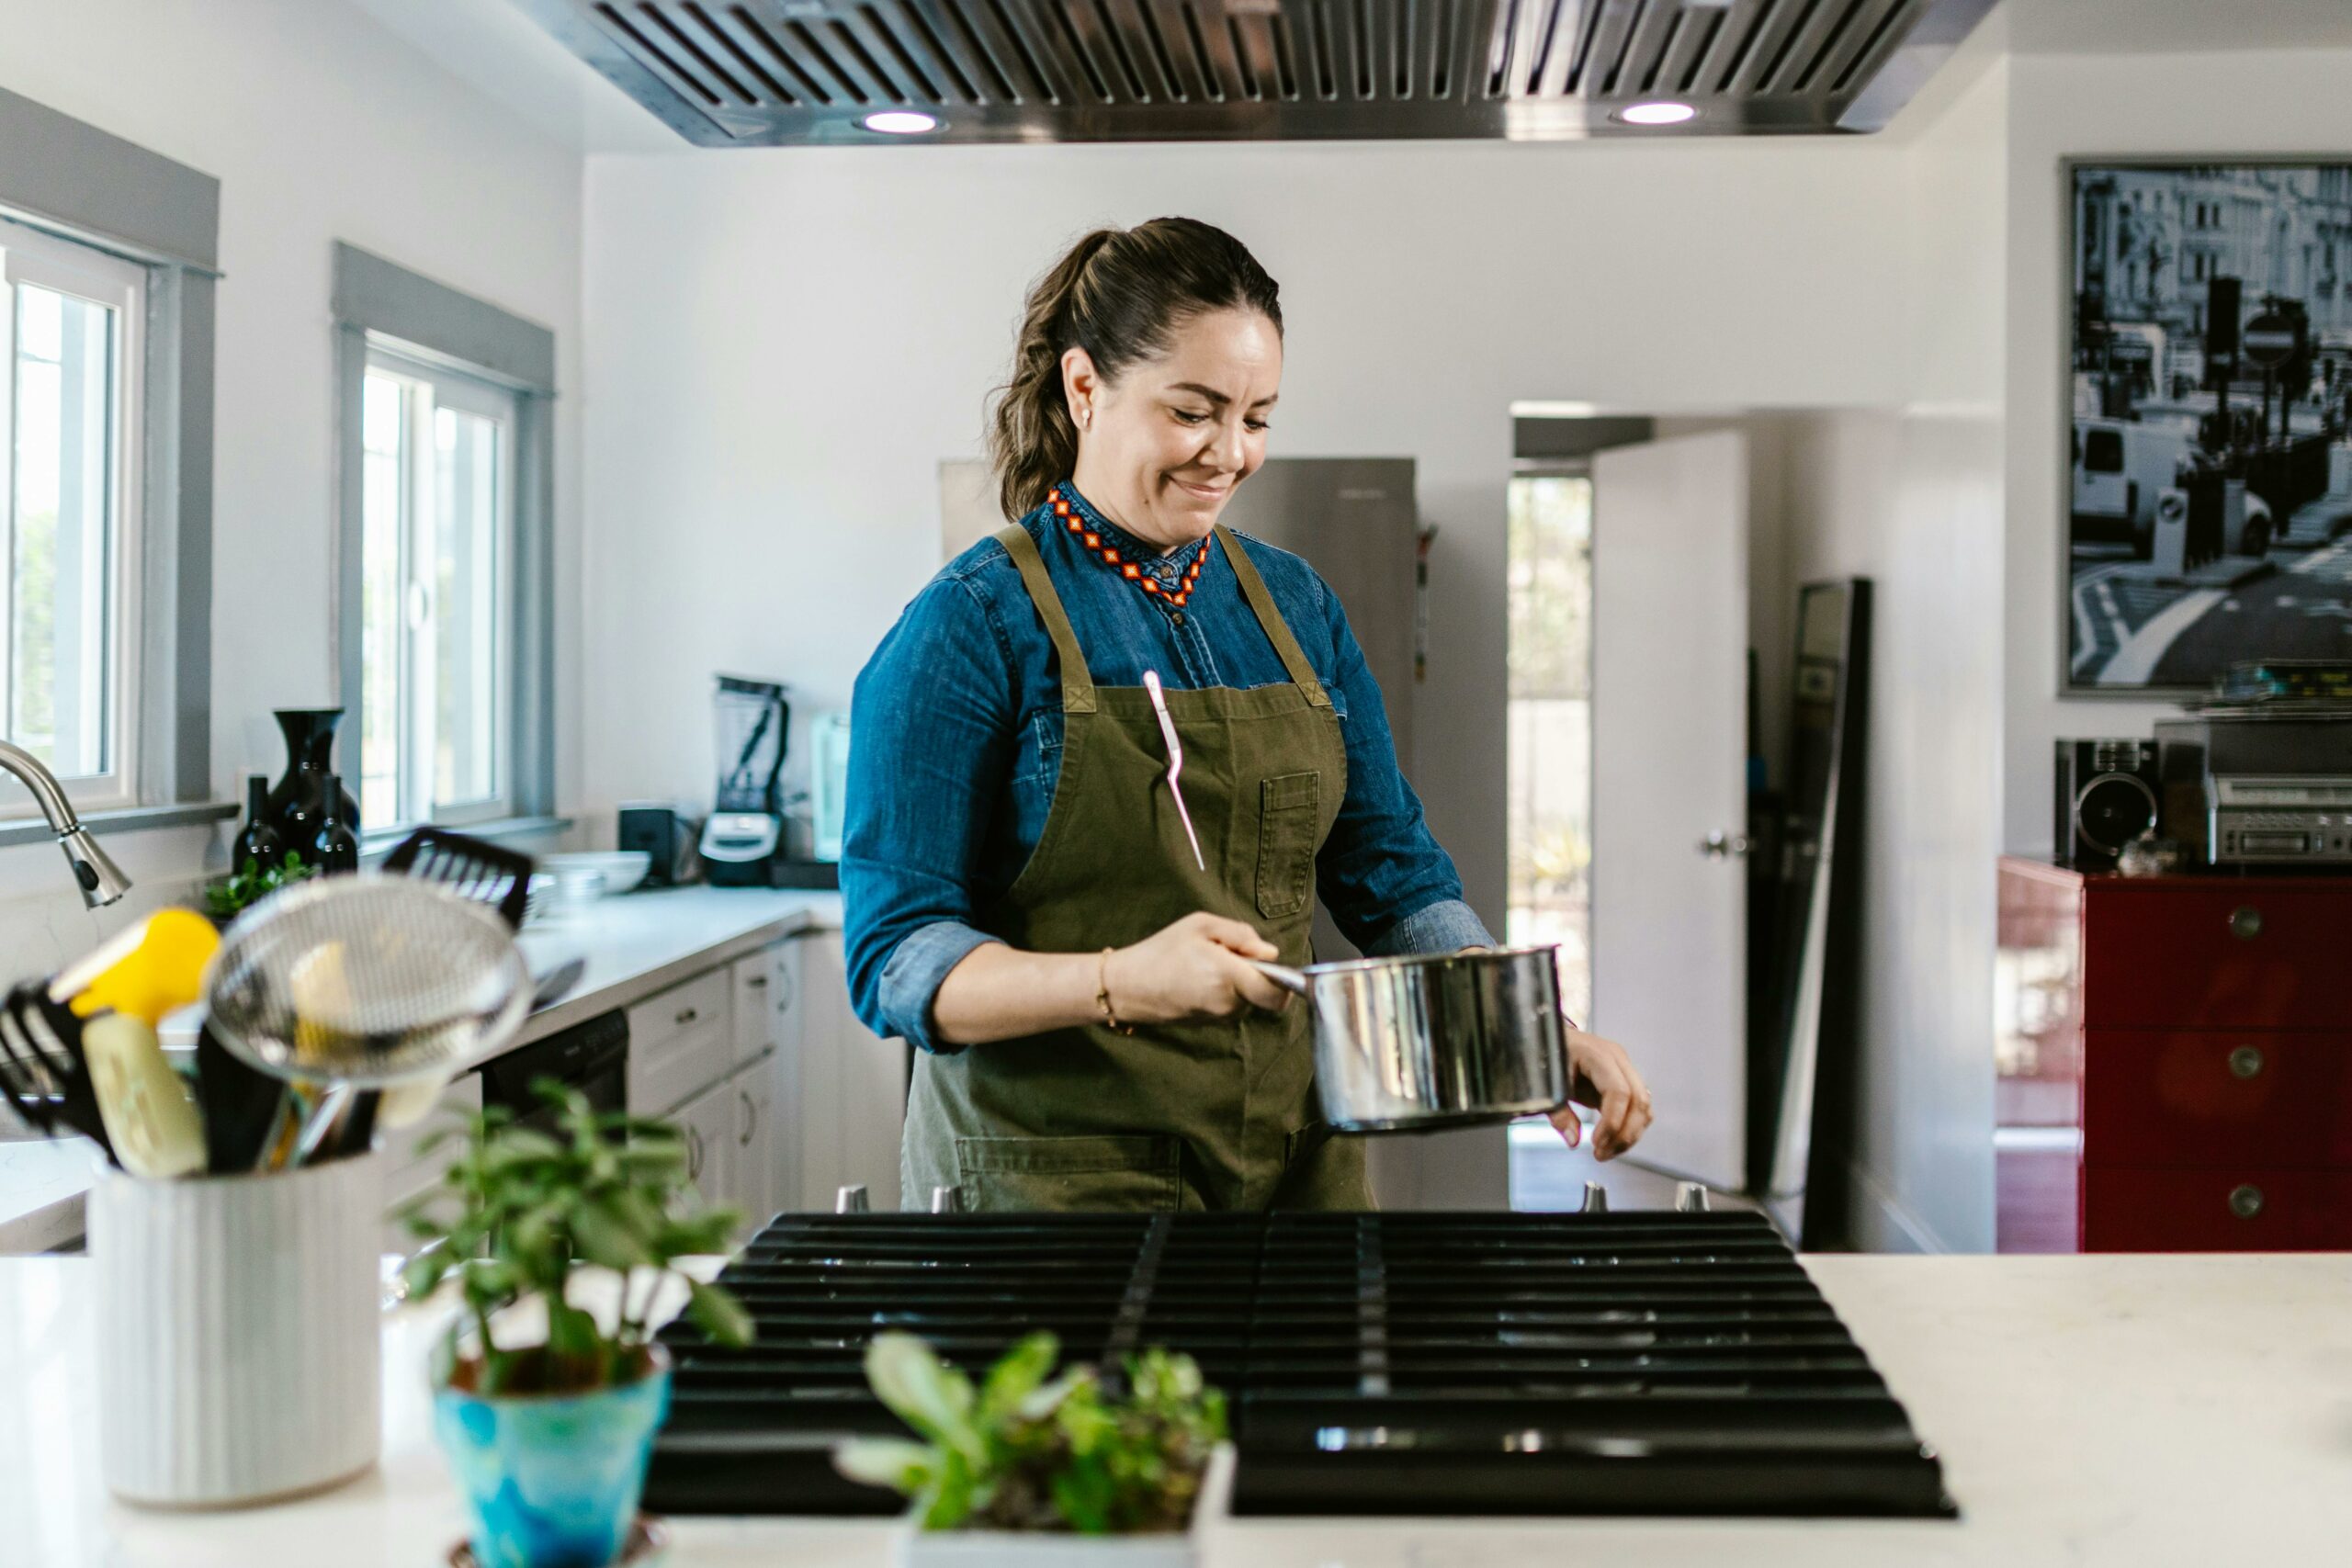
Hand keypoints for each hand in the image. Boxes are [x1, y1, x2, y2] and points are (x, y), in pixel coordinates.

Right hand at [1102, 912, 1290, 1024]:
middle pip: (1263, 992)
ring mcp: (1219, 1018)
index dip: (1285, 980)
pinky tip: (1198, 980)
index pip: (1277, 993)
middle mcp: (1228, 1003)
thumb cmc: (1162, 951)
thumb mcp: (1201, 925)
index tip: (1269, 964)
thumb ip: (1241, 935)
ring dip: (1238, 983)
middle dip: (1254, 974)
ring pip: (1247, 1000)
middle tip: (1226, 954)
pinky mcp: (1209, 1025)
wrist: (1127, 987)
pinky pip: (1230, 1006)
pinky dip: (1224, 993)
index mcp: (1228, 976)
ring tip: (1206, 965)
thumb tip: (1269, 953)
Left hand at [1548, 1028, 1652, 1160]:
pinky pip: (1638, 1108)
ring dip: (1630, 1135)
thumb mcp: (1548, 1083)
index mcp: (1597, 1054)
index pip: (1619, 1091)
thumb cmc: (1548, 1056)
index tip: (1596, 1143)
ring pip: (1644, 1107)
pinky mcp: (1625, 1080)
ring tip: (1606, 1153)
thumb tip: (1573, 1141)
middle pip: (1639, 1101)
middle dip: (1624, 1134)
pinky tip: (1612, 1143)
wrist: (1552, 1037)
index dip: (1612, 1122)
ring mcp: (1625, 1068)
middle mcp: (1618, 1059)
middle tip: (1601, 1155)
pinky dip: (1630, 1128)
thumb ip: (1558, 1112)